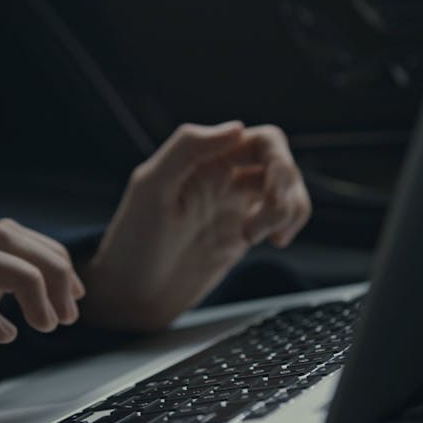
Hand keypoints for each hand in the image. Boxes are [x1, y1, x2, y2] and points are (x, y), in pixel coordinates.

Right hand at [0, 219, 84, 342]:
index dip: (61, 266)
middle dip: (52, 273)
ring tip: (47, 325)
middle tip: (67, 316)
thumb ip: (20, 279)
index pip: (27, 238)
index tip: (76, 297)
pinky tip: (6, 335)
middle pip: (10, 236)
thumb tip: (70, 289)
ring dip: (32, 293)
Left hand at [80, 121, 310, 330]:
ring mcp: (235, 205)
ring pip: (288, 190)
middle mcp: (223, 176)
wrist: (133, 295)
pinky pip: (282, 217)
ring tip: (257, 237)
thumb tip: (238, 127)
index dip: (277, 160)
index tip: (267, 192)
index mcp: (203, 159)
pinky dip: (290, 224)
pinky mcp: (244, 233)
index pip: (260, 140)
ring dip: (290, 209)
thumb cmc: (132, 242)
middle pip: (281, 163)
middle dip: (285, 189)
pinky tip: (272, 242)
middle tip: (260, 224)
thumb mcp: (151, 187)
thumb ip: (189, 147)